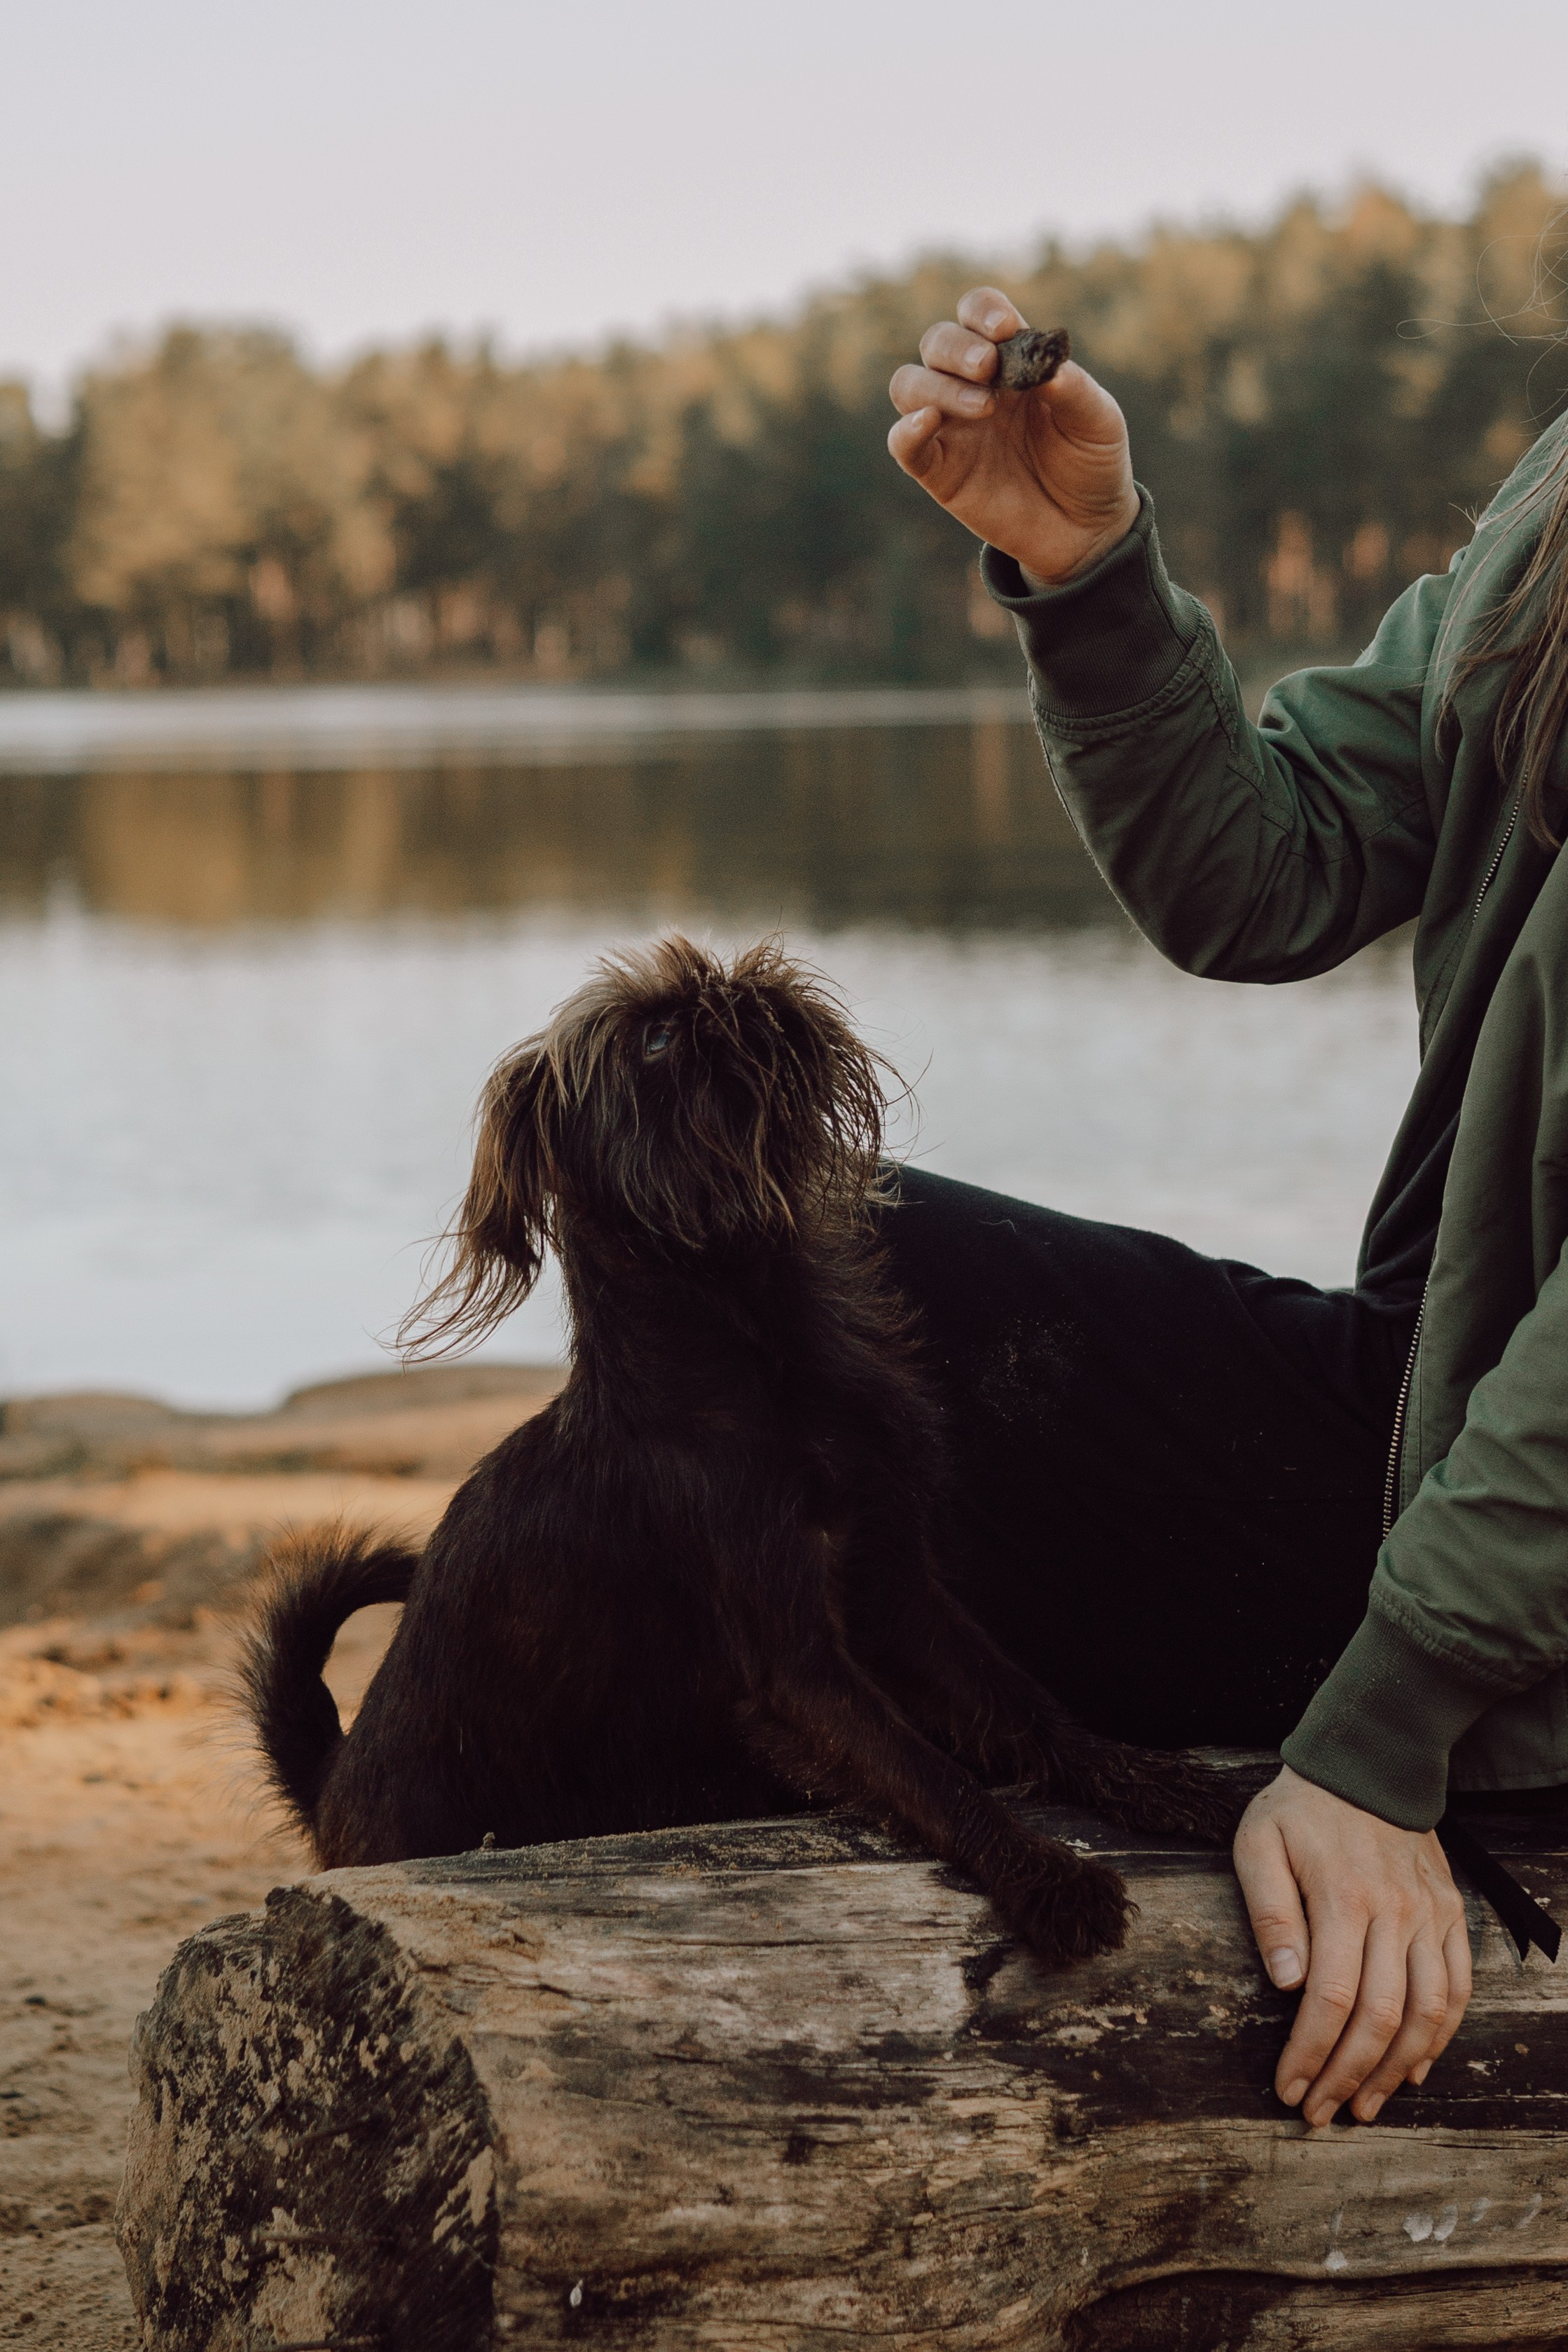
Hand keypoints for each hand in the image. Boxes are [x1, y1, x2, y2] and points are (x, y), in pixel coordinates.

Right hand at [887, 285, 1139, 584]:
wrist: (1084, 528)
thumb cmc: (1091, 463)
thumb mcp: (1098, 421)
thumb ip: (1075, 390)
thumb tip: (1049, 367)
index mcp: (1010, 360)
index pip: (977, 314)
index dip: (983, 312)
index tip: (1005, 329)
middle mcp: (972, 385)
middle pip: (937, 342)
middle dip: (957, 348)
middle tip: (988, 368)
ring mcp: (951, 427)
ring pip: (909, 384)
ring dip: (937, 385)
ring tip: (983, 407)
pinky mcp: (938, 470)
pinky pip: (902, 443)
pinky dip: (906, 430)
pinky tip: (928, 423)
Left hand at [1233, 1766, 1470, 2126]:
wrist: (1368, 1761)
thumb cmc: (1300, 1806)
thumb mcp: (1259, 1842)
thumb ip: (1270, 1911)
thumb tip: (1285, 1982)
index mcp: (1343, 1898)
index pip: (1333, 1999)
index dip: (1311, 2053)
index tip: (1288, 2088)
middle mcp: (1395, 1913)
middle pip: (1380, 2018)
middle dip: (1347, 2076)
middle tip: (1319, 2113)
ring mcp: (1429, 1916)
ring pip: (1426, 2013)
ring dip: (1395, 2070)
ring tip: (1363, 2105)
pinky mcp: (1449, 1914)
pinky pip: (1457, 1989)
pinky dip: (1440, 2036)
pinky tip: (1412, 2069)